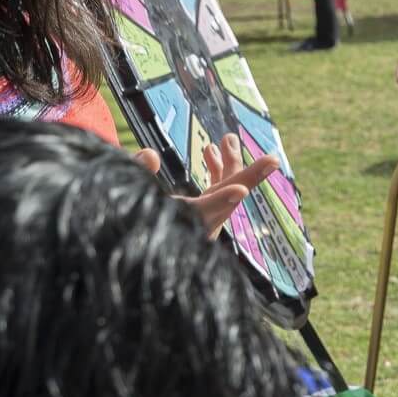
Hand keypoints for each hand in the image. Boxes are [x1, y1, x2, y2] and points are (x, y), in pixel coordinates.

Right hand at [135, 135, 280, 237]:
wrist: (136, 256)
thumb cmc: (129, 227)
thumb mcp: (130, 200)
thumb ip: (139, 176)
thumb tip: (150, 153)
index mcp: (181, 226)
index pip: (203, 211)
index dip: (221, 200)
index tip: (241, 191)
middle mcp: (197, 227)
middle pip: (226, 197)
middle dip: (244, 172)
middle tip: (268, 158)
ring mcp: (202, 223)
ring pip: (224, 192)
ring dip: (228, 166)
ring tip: (227, 140)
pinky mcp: (199, 218)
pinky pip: (215, 194)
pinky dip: (216, 174)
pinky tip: (210, 152)